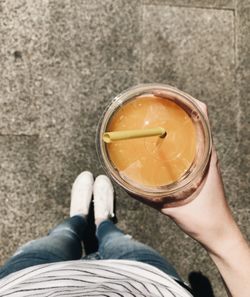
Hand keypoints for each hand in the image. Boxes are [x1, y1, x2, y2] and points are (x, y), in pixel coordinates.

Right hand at [153, 91, 236, 250]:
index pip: (199, 113)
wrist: (218, 232)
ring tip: (154, 111)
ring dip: (176, 114)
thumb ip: (146, 196)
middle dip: (174, 101)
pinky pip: (190, 141)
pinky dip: (177, 132)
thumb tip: (125, 183)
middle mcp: (207, 151)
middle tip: (151, 99)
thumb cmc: (203, 218)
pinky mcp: (201, 165)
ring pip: (193, 126)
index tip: (159, 93)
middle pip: (195, 114)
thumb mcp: (171, 206)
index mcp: (205, 154)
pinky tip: (160, 137)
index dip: (181, 97)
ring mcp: (205, 157)